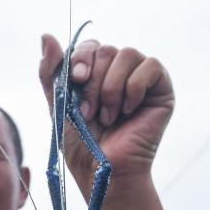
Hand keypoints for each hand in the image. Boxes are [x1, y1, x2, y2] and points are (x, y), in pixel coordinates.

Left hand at [39, 34, 173, 182]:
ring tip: (108, 117)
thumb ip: (52, 73)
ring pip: (127, 54)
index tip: (76, 81)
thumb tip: (46, 35)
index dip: (81, 58)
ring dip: (111, 88)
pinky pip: (150, 65)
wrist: (105, 173)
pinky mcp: (162, 89)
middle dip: (93, 81)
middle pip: (106, 49)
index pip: (89, 46)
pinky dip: (134, 87)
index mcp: (97, 76)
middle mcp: (119, 73)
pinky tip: (129, 111)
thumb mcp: (59, 107)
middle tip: (90, 112)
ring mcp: (141, 80)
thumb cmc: (84, 147)